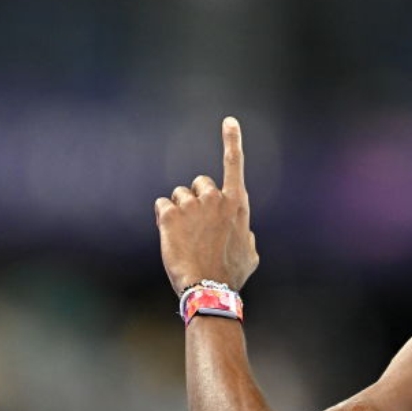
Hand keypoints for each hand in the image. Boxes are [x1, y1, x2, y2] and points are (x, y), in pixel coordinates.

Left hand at [155, 117, 259, 294]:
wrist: (208, 289)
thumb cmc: (231, 275)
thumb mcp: (250, 254)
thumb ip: (246, 235)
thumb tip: (244, 232)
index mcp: (237, 204)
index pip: (234, 165)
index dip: (232, 141)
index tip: (229, 121)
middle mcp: (215, 198)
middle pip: (200, 183)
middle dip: (197, 199)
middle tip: (197, 227)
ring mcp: (191, 205)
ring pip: (179, 196)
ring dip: (179, 212)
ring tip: (185, 238)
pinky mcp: (169, 215)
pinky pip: (161, 206)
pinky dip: (163, 220)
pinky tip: (172, 238)